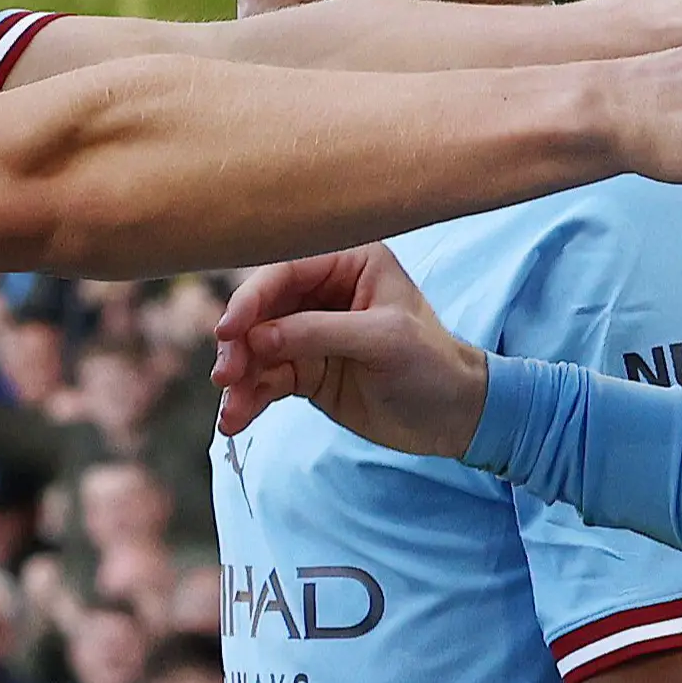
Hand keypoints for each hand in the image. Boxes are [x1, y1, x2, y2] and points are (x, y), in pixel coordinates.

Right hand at [212, 244, 488, 451]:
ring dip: (240, 378)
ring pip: (257, 349)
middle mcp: (325, 292)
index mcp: (350, 262)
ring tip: (232, 411)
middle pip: (262, 310)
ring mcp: (312, 333)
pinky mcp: (307, 370)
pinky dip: (250, 397)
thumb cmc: (433, 364)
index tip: (227, 331)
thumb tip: (255, 338)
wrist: (455, 417)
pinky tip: (237, 419)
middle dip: (239, 343)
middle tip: (226, 375)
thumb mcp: (382, 340)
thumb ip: (318, 333)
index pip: (286, 271)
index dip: (251, 299)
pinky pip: (266, 379)